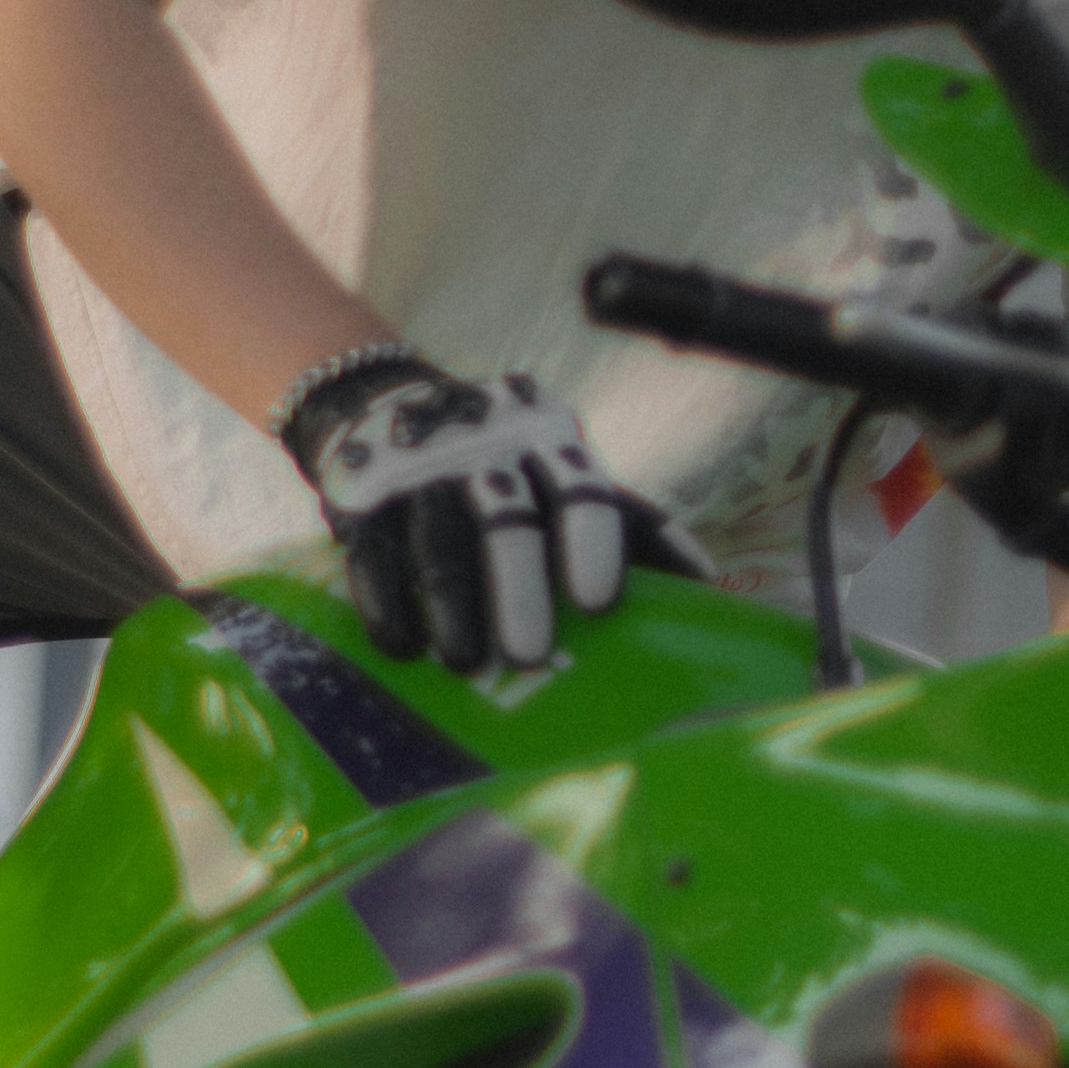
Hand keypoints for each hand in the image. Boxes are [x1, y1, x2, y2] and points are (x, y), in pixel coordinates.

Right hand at [277, 349, 680, 678]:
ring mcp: (422, 474)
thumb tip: (705, 585)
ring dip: (453, 605)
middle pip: (507, 522)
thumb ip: (629, 523)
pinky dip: (385, 600)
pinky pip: (373, 552)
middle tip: (528, 653)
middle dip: (517, 588)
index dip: (593, 542)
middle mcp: (487, 453)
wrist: (385, 406)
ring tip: (465, 661)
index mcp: (549, 447)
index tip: (599, 601)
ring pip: (440, 540)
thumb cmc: (506, 468)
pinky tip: (401, 644)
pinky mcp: (363, 498)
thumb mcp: (565, 474)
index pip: (580, 490)